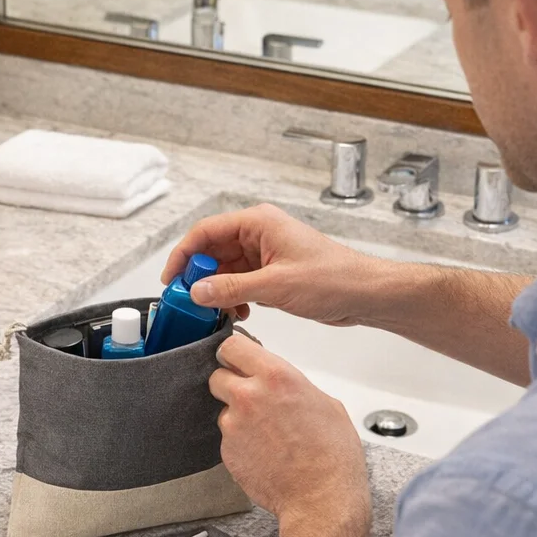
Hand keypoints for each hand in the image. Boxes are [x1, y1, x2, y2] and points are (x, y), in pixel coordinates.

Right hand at [161, 203, 392, 325]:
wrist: (365, 294)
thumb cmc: (332, 279)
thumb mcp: (275, 285)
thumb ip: (231, 288)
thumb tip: (196, 291)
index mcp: (258, 223)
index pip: (206, 232)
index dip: (184, 255)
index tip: (171, 280)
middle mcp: (259, 234)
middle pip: (212, 251)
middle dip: (199, 277)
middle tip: (189, 302)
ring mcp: (265, 254)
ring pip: (225, 269)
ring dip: (217, 291)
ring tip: (214, 313)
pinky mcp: (272, 273)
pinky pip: (240, 282)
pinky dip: (233, 298)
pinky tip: (237, 314)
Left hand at [209, 333, 370, 528]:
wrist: (321, 499)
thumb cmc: (332, 455)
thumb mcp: (325, 403)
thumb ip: (293, 385)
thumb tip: (280, 384)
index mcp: (275, 376)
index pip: (232, 346)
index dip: (235, 354)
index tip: (238, 360)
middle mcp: (248, 396)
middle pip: (218, 375)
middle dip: (231, 383)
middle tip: (251, 397)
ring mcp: (234, 424)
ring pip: (223, 409)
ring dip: (237, 416)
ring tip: (265, 433)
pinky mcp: (227, 450)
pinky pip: (228, 437)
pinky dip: (240, 441)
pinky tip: (263, 452)